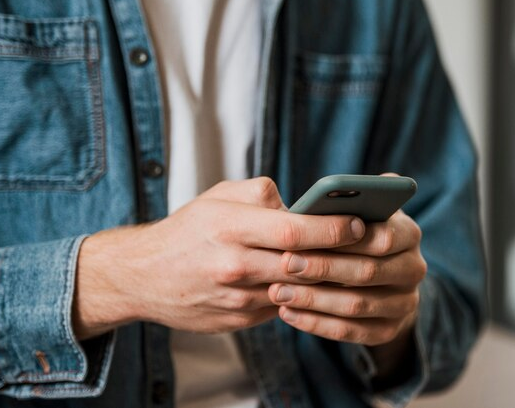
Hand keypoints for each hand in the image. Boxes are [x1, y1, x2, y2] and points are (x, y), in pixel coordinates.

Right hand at [72, 178, 365, 338]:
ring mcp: (235, 298)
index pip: (294, 231)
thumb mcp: (218, 196)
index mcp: (229, 227)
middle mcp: (233, 265)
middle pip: (302, 265)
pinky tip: (321, 285)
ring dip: (328, 280)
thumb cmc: (188, 229)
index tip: (360, 223)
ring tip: (356, 265)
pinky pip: (281, 307)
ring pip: (297, 290)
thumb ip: (262, 193)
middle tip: (372, 247)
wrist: (143, 276)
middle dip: (342, 257)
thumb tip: (303, 203)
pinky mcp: (236, 321)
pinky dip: (303, 296)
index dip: (332, 229)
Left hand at [268, 209, 425, 346]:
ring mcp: (404, 303)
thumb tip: (330, 194)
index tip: (304, 235)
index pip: (382, 238)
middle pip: (367, 272)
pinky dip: (316, 323)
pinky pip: (350, 332)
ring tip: (278, 292)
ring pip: (357, 305)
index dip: (342, 239)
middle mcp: (414, 269)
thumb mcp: (359, 212)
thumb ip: (350, 201)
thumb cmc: (356, 234)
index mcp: (409, 234)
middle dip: (323, 268)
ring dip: (314, 300)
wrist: (379, 278)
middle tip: (286, 263)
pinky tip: (288, 312)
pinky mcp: (388, 330)